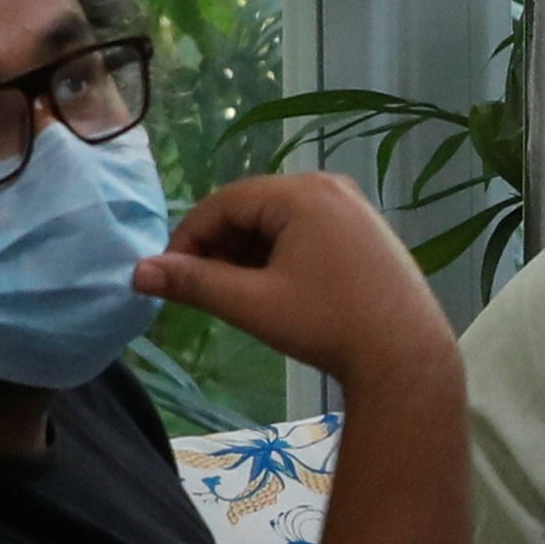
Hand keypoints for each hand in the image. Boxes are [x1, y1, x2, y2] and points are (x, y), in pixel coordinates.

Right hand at [136, 169, 452, 391]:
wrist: (407, 356)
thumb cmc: (326, 325)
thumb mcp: (252, 304)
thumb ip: (193, 283)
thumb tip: (137, 273)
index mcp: (301, 193)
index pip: (224, 202)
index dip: (188, 237)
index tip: (169, 275)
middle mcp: (329, 187)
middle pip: (252, 207)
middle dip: (220, 246)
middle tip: (201, 288)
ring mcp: (353, 207)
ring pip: (279, 221)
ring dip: (248, 252)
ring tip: (236, 294)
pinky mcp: (367, 232)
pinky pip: (308, 230)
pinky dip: (280, 254)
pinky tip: (274, 290)